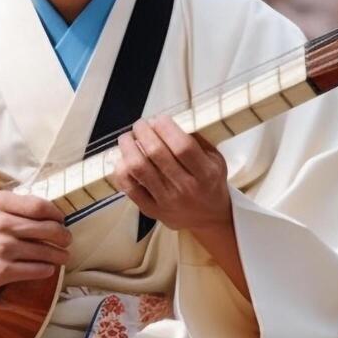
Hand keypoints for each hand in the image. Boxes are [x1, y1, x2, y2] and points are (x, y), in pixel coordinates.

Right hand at [0, 191, 70, 291]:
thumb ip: (16, 206)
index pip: (41, 207)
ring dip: (59, 255)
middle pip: (49, 229)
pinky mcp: (2, 270)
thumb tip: (49, 212)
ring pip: (45, 252)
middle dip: (63, 237)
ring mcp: (2, 248)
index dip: (57, 215)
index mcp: (0, 204)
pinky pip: (35, 270)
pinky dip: (46, 269)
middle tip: (66, 241)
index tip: (60, 221)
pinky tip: (47, 269)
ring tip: (62, 257)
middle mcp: (2, 224)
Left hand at [108, 115, 231, 232]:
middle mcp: (186, 188)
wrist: (209, 218)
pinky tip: (124, 159)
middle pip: (156, 153)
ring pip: (138, 168)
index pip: (182, 146)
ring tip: (128, 138)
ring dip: (128, 147)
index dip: (166, 127)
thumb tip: (168, 120)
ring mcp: (166, 201)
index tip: (159, 119)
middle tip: (140, 124)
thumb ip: (197, 139)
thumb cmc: (210, 182)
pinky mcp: (150, 210)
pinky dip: (121, 169)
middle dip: (143, 131)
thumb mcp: (215, 160)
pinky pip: (128, 187)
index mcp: (205, 174)